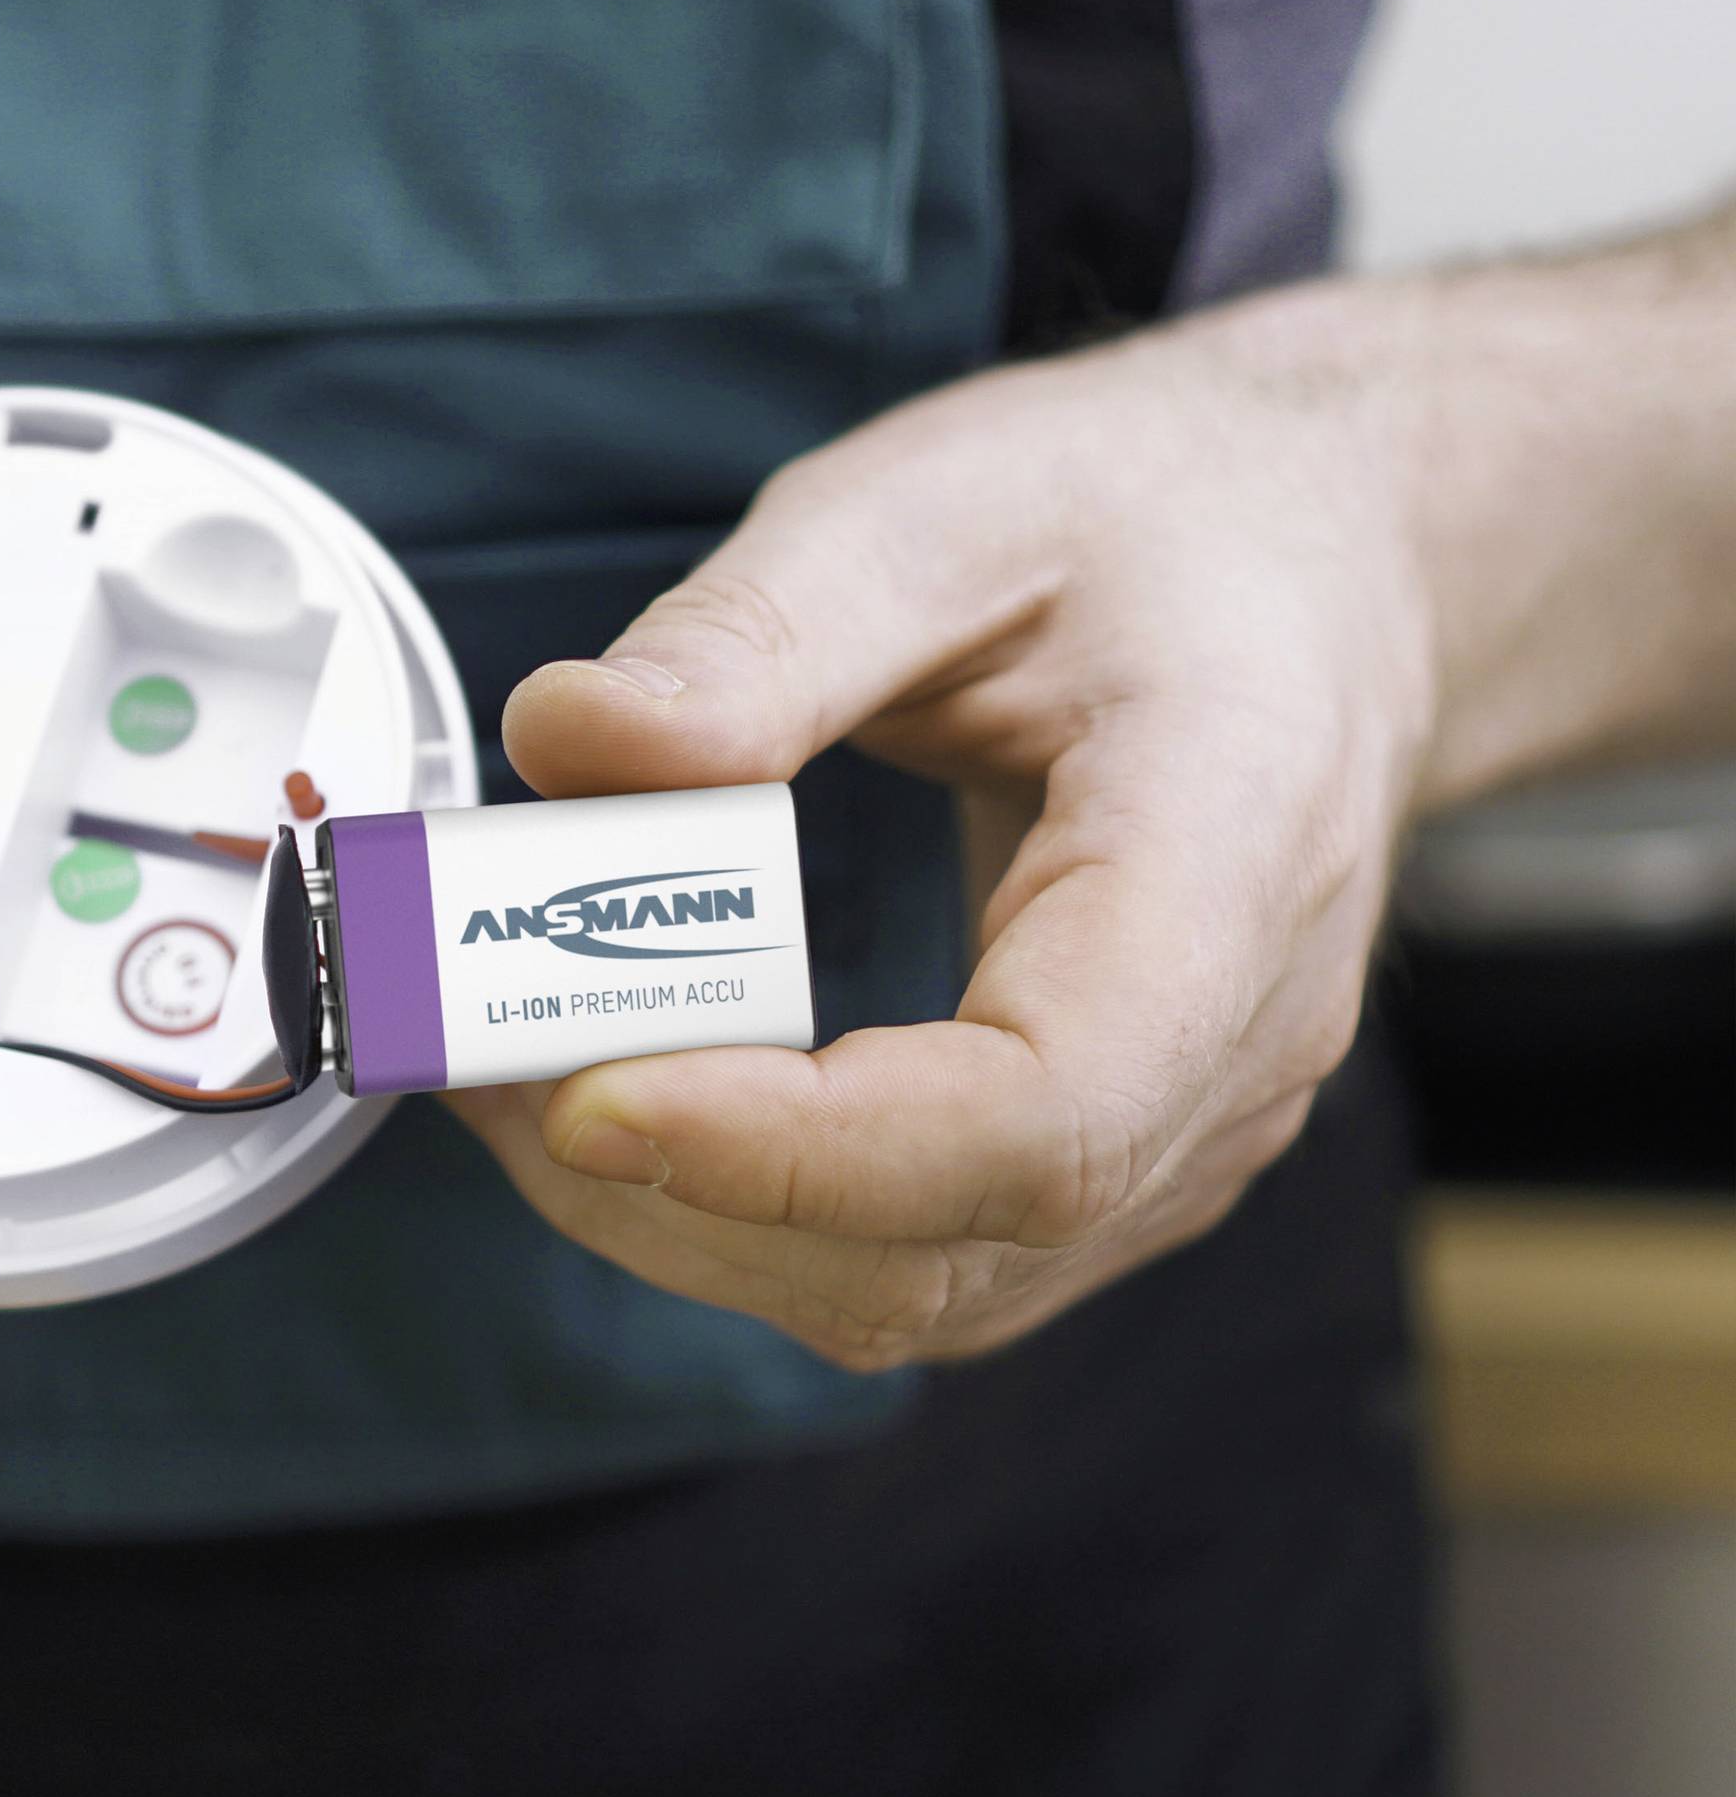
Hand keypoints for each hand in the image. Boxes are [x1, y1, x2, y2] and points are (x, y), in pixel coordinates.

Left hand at [468, 292, 1437, 1368]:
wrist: (1327, 571)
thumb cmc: (1149, 524)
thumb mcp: (942, 506)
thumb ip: (756, 632)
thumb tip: (561, 741)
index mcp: (1226, 877)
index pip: (1036, 1118)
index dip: (797, 1148)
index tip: (584, 1093)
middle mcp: (1226, 1060)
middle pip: (941, 1246)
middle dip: (674, 1186)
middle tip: (470, 1054)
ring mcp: (1173, 1140)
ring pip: (911, 1290)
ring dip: (682, 1216)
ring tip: (511, 1068)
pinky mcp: (1102, 1163)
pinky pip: (912, 1257)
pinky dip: (740, 1207)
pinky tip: (620, 1092)